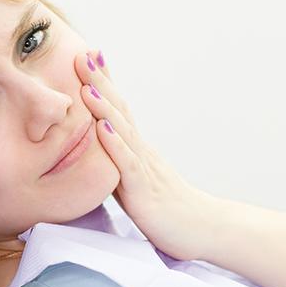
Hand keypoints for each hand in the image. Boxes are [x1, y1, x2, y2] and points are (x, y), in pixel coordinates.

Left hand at [75, 50, 217, 260]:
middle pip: (119, 111)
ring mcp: (145, 170)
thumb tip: (97, 153)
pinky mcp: (145, 192)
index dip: (103, 84)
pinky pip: (129, 166)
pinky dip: (115, 145)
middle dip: (100, 83)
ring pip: (123, 132)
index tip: (87, 57)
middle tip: (81, 55)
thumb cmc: (170, 212)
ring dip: (104, 106)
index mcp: (138, 152)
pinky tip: (102, 128)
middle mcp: (142, 153)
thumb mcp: (138, 184)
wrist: (203, 231)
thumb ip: (119, 166)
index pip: (118, 111)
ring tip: (87, 83)